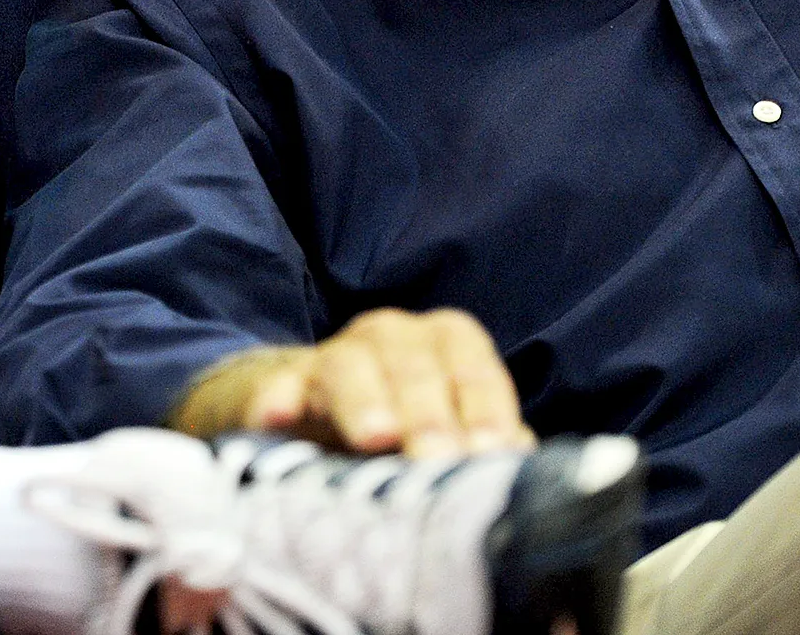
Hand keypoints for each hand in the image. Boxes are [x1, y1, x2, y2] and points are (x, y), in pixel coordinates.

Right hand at [169, 308, 534, 457]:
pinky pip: (276, 385)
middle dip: (427, 411)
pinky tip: (279, 418)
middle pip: (411, 363)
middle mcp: (390, 336)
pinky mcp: (278, 384)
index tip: (491, 452)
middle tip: (437, 458)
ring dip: (363, 400)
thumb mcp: (451, 433)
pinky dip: (278, 398)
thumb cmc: (404, 429)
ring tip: (375, 438)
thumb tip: (523, 464)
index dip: (485, 407)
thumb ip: (487, 444)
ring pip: (347, 366)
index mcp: (444, 343)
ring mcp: (331, 357)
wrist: (311, 416)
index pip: (472, 365)